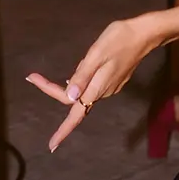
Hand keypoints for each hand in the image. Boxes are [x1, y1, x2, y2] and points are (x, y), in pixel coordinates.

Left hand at [27, 13, 162, 151]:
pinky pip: (90, 85)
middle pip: (74, 100)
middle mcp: (102, 92)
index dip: (63, 130)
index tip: (51, 145)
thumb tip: (70, 97)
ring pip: (82, 91)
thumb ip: (83, 75)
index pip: (75, 114)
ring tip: (56, 68)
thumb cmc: (119, 40)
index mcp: (96, 88)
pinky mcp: (112, 79)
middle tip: (33, 76)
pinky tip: (79, 68)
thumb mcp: (97, 54)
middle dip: (53, 90)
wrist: (145, 34)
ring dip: (68, 84)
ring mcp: (109, 87)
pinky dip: (80, 79)